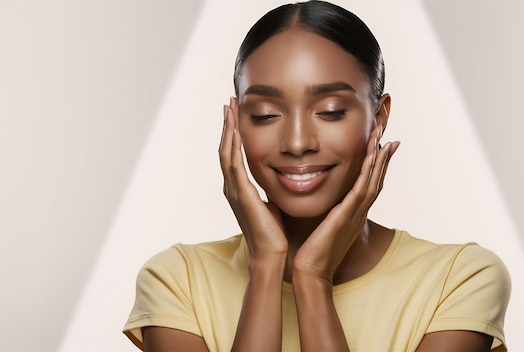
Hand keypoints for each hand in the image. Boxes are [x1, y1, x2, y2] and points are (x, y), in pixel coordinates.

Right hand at [219, 97, 287, 260]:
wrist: (272, 255)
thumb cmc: (275, 234)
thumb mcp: (272, 205)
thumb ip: (270, 191)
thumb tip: (283, 178)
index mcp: (239, 190)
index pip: (233, 154)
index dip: (233, 133)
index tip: (236, 114)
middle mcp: (232, 188)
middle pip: (225, 148)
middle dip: (227, 124)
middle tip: (229, 102)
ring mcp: (234, 191)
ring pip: (226, 152)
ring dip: (227, 128)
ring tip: (229, 107)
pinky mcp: (241, 194)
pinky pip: (234, 164)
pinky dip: (232, 145)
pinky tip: (234, 129)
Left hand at [293, 125, 399, 281]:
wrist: (311, 271)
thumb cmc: (311, 251)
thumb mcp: (321, 225)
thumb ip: (324, 210)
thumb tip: (313, 194)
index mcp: (353, 214)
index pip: (368, 185)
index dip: (377, 166)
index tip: (381, 146)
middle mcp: (359, 213)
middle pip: (376, 180)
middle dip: (383, 158)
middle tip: (391, 137)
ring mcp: (355, 214)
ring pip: (372, 181)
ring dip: (379, 160)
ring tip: (385, 140)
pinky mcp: (346, 216)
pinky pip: (360, 190)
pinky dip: (368, 172)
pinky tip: (372, 157)